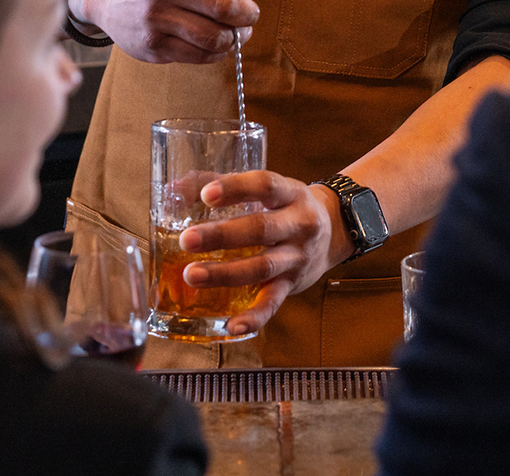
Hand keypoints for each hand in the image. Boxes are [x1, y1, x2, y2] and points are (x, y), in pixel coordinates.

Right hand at [73, 0, 258, 63]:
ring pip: (215, 36)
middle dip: (248, 12)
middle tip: (249, 13)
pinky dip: (218, 52)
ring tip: (237, 31)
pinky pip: (200, 56)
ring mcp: (155, 16)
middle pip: (225, 5)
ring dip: (236, 37)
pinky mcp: (152, 45)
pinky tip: (217, 43)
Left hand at [177, 170, 352, 335]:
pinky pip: (274, 303)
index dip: (236, 188)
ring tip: (192, 275)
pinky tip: (231, 326)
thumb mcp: (268, 189)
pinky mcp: (293, 284)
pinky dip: (254, 317)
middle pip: (261, 229)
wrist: (336, 230)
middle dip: (222, 235)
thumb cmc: (285, 206)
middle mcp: (298, 225)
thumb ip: (222, 184)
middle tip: (186, 240)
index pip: (266, 186)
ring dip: (226, 274)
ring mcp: (297, 257)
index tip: (206, 195)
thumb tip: (174, 189)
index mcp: (291, 194)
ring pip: (263, 267)